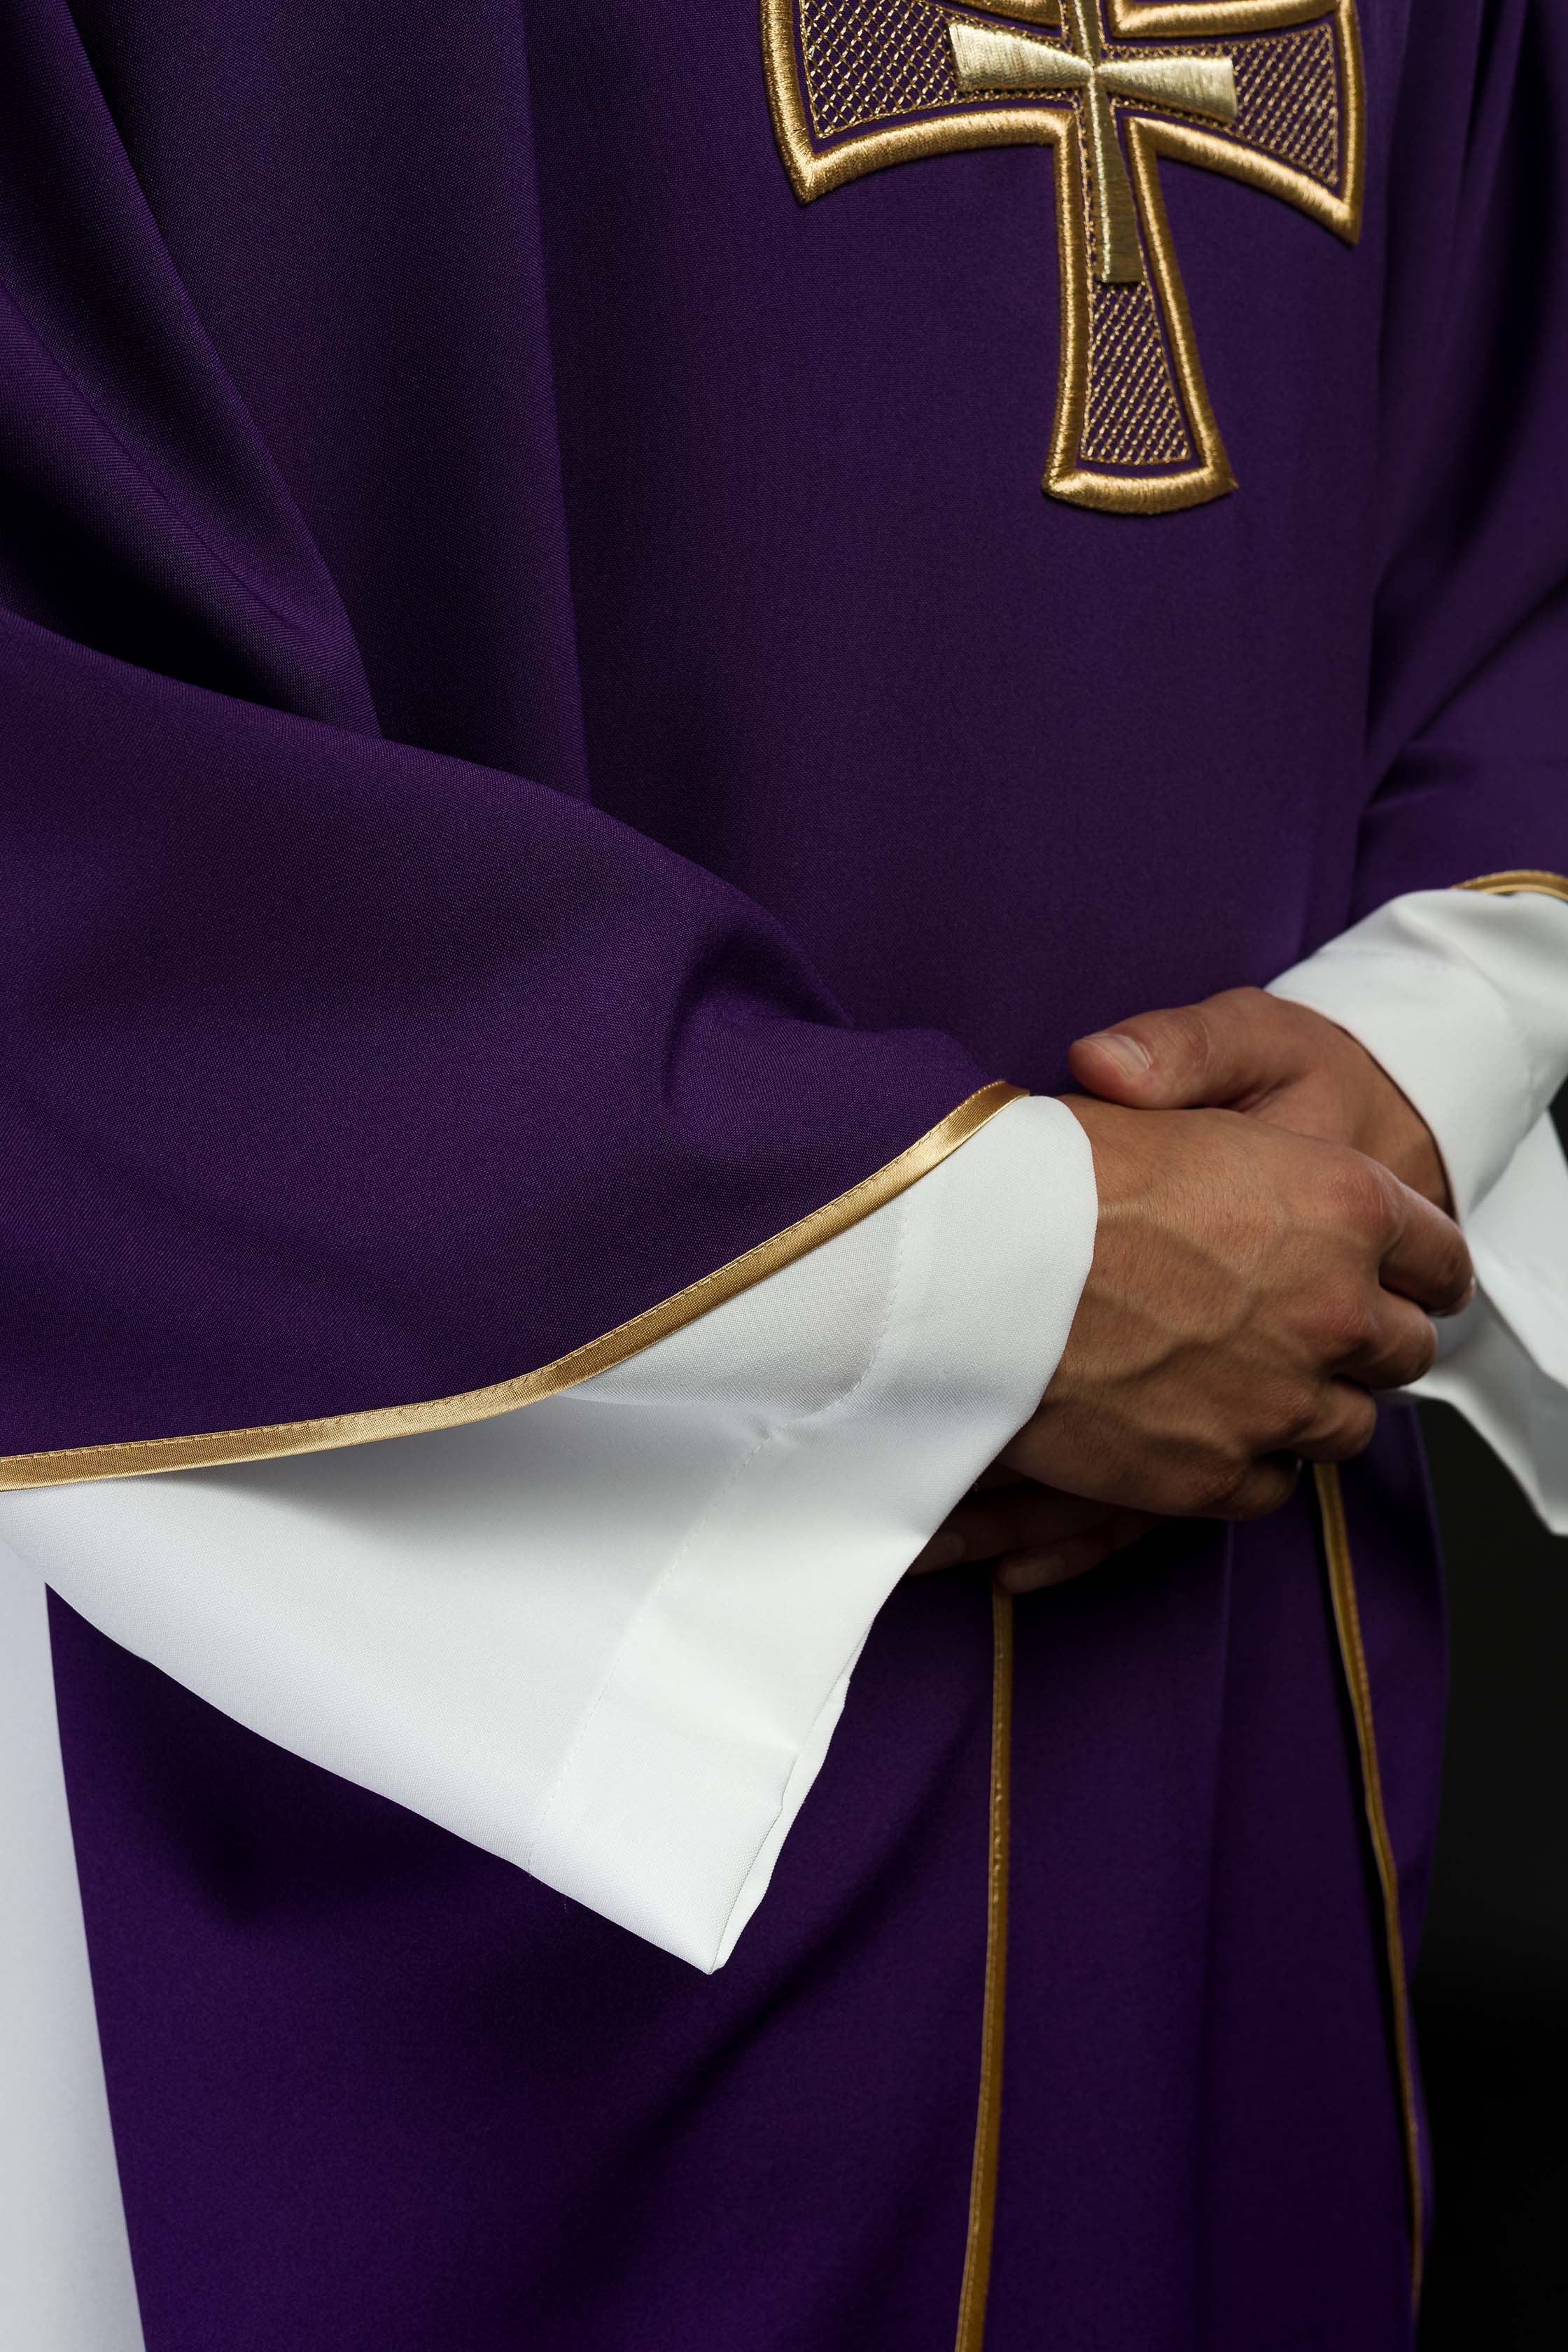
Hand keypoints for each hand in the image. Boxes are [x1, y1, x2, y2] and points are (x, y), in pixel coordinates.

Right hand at [909, 992, 1467, 1594]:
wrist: (971, 1265)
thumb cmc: (1055, 1162)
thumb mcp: (1167, 1084)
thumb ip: (1233, 1113)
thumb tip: (1240, 1119)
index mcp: (1343, 1204)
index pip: (1437, 1253)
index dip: (1421, 1266)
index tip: (1408, 1277)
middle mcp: (1332, 1310)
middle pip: (1402, 1350)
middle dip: (1369, 1340)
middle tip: (1319, 1327)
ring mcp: (1278, 1402)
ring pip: (1345, 1428)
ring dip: (1312, 1405)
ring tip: (1257, 1379)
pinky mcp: (1213, 1475)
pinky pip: (1271, 1487)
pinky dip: (1248, 1461)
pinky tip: (1207, 1425)